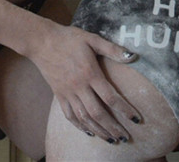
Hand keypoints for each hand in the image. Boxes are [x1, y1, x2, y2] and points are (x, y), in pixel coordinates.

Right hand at [29, 21, 140, 142]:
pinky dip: (80, 126)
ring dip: (99, 131)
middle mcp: (79, 86)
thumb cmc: (68, 38)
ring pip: (84, 118)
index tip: (136, 120)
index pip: (111, 97)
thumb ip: (112, 49)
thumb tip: (132, 57)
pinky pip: (69, 115)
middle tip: (125, 138)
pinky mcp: (58, 94)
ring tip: (111, 139)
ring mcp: (67, 92)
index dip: (125, 110)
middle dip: (113, 127)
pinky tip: (89, 131)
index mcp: (90, 73)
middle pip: (98, 113)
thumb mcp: (91, 39)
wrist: (42, 41)